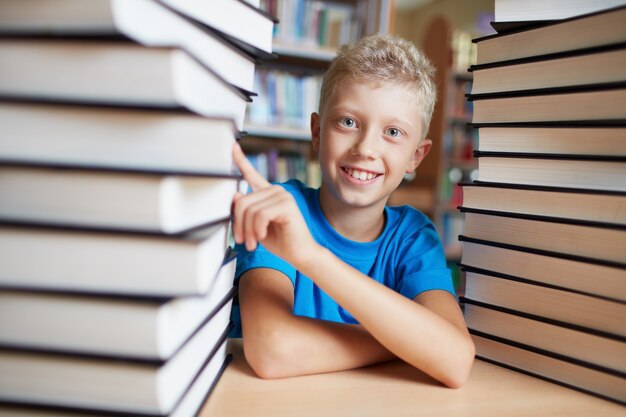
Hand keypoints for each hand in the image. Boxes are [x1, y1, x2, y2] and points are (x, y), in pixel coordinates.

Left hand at [231, 143, 319, 267]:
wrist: (300, 254)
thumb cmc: (280, 241)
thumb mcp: (255, 226)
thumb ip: (246, 211)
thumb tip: (236, 195)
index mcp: (267, 194)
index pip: (252, 175)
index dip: (241, 160)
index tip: (232, 146)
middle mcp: (275, 190)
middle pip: (243, 201)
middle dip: (239, 224)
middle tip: (243, 241)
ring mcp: (282, 195)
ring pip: (250, 210)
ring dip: (248, 230)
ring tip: (253, 243)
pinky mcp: (286, 204)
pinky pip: (260, 215)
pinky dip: (257, 229)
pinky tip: (262, 236)